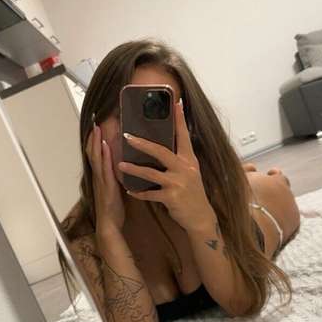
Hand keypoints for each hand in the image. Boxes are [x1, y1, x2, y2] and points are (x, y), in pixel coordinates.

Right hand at [86, 123, 124, 232]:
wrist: (110, 224)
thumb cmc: (114, 209)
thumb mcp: (115, 189)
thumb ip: (117, 176)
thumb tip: (123, 165)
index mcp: (101, 176)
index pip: (96, 155)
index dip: (94, 141)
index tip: (96, 127)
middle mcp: (99, 176)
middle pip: (93, 152)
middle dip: (93, 137)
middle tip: (94, 121)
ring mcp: (101, 180)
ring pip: (96, 157)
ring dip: (96, 141)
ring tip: (97, 127)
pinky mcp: (106, 185)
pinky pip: (104, 167)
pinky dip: (103, 155)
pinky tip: (104, 145)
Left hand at [117, 99, 214, 232]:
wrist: (200, 217)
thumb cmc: (193, 194)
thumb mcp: (191, 173)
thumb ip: (180, 160)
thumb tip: (168, 146)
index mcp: (189, 160)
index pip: (184, 136)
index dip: (179, 120)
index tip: (176, 103)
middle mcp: (185, 168)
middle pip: (161, 151)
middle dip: (142, 143)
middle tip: (127, 136)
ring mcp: (178, 183)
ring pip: (151, 173)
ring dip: (134, 169)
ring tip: (120, 164)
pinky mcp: (171, 197)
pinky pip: (150, 193)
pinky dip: (139, 192)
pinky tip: (129, 190)